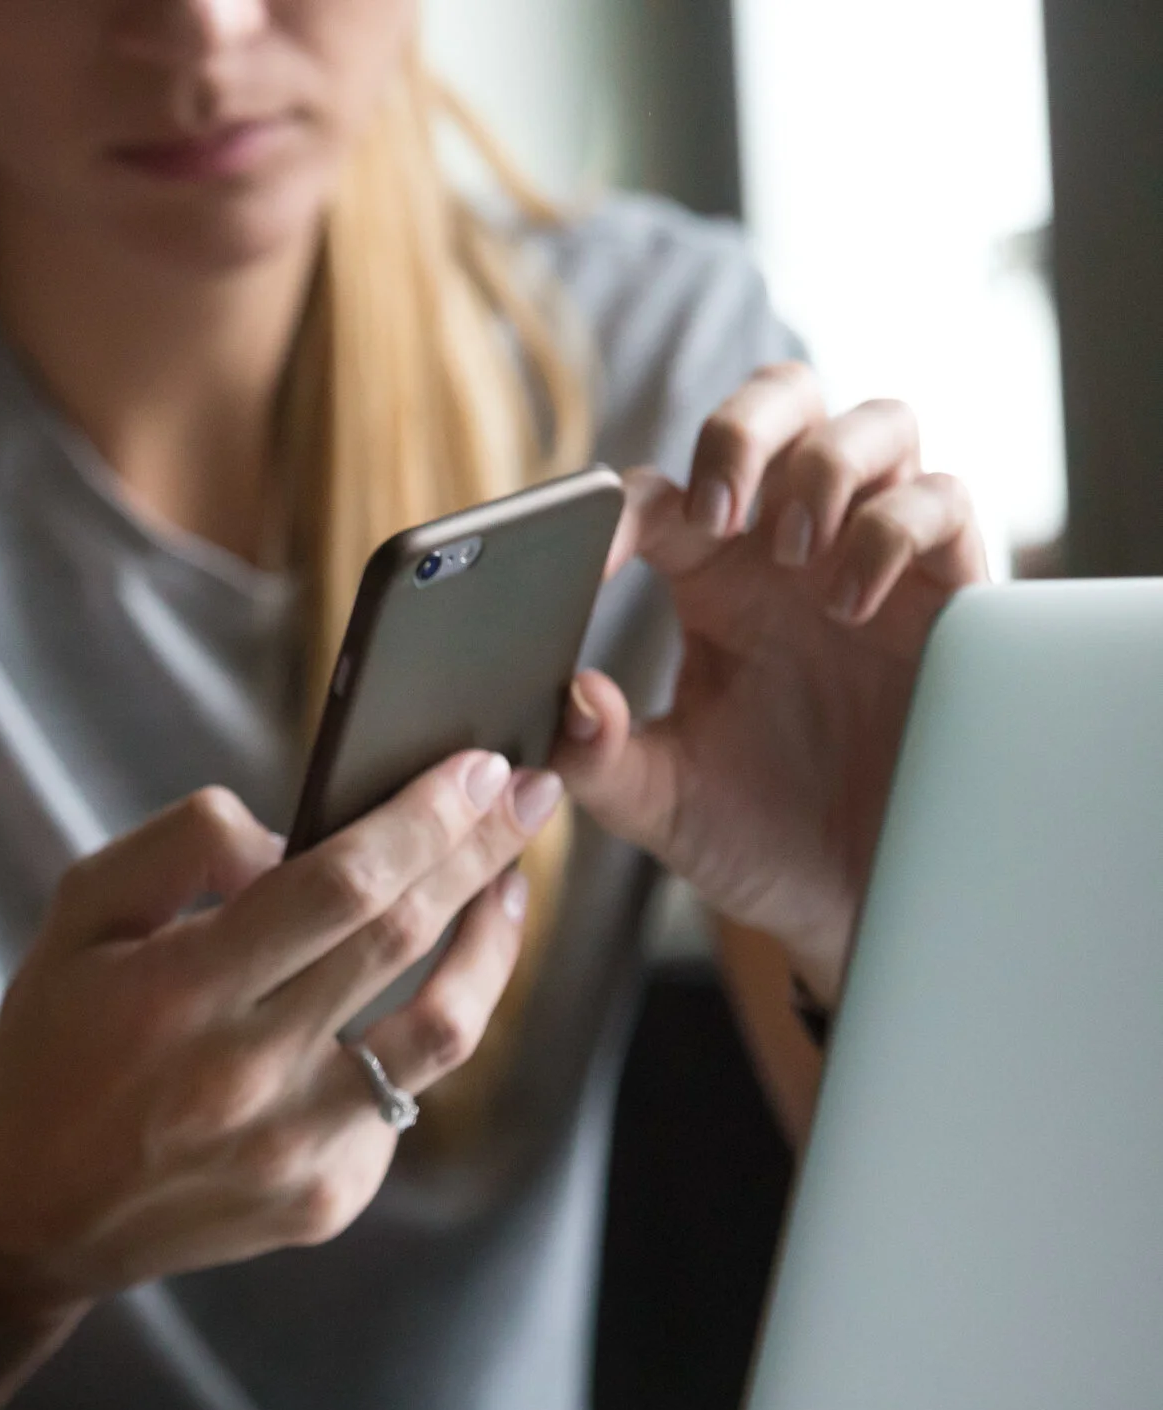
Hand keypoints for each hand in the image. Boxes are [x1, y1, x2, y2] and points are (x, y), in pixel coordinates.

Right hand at [0, 758, 554, 1309]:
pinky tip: (411, 998)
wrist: (36, 1215)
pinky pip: (402, 1099)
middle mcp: (246, 1073)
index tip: (479, 767)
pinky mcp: (326, 1198)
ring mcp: (295, 1147)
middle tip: (531, 795)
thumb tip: (291, 840)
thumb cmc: (54, 1047)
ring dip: (491, 946)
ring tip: (507, 890)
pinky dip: (417, 1034)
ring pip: (443, 1030)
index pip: (339, 884)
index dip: (423, 818)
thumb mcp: (77, 917)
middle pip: (405, 938)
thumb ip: (180, 848)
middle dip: (482, 851)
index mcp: (179, 991)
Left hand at [553, 364, 988, 1001]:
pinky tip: (850, 604)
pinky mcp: (951, 590)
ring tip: (791, 555)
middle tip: (721, 508)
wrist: (854, 901)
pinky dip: (892, 529)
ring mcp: (873, 556)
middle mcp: (789, 547)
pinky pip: (941, 500)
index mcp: (706, 577)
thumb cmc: (753, 835)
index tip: (591, 562)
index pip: (656, 496)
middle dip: (746, 425)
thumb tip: (568, 697)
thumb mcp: (659, 804)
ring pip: (870, 423)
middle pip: (780, 399)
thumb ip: (597, 758)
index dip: (614, 512)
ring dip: (823, 468)